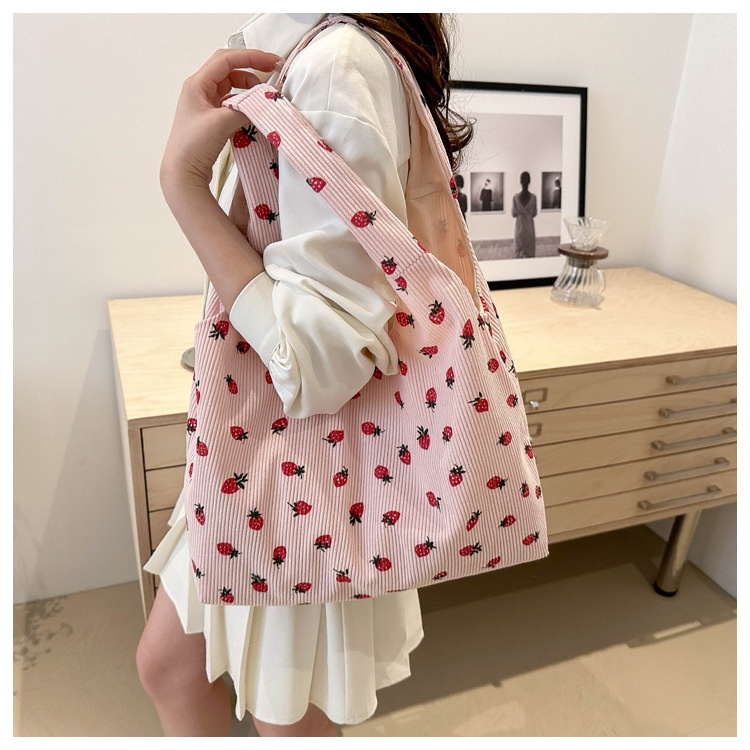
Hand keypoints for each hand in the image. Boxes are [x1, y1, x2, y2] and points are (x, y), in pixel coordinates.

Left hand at [160, 48, 280, 193]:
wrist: (182, 172)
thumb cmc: (193, 145)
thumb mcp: (221, 122)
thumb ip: (245, 108)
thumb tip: (264, 103)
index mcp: (197, 84)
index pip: (226, 59)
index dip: (251, 57)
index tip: (272, 63)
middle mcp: (199, 90)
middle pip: (229, 70)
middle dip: (251, 69)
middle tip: (272, 74)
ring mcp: (204, 105)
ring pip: (231, 87)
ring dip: (248, 88)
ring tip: (263, 97)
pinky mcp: (209, 119)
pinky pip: (230, 103)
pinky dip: (244, 104)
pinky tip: (253, 112)